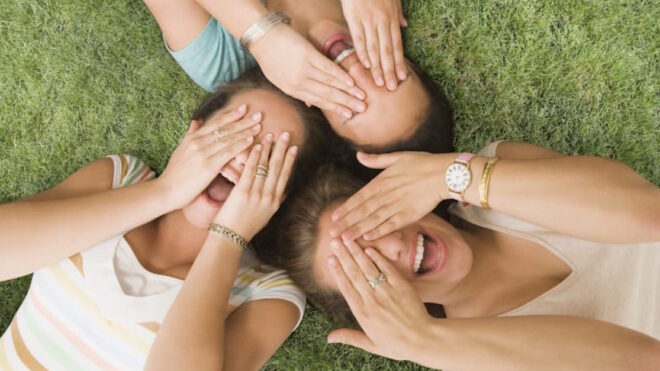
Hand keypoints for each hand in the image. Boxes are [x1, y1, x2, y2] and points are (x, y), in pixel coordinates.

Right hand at [156, 105, 261, 209]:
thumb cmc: (174, 174)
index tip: (244, 108)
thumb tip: (196, 121)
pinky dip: (240, 144)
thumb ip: (190, 135)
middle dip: (243, 120)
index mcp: (193, 138)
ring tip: (259, 124)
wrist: (165, 191)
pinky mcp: (207, 166)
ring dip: (245, 130)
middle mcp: (198, 142)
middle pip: (224, 128)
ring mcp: (202, 153)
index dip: (231, 115)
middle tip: (258, 114)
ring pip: (228, 138)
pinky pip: (227, 152)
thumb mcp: (180, 150)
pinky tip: (251, 140)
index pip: (215, 123)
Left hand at [214, 131, 296, 239]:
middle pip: (278, 169)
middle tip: (287, 134)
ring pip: (266, 167)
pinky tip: (257, 146)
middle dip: (283, 150)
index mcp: (274, 202)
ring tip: (272, 135)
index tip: (294, 147)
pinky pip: (250, 171)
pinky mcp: (242, 193)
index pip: (285, 176)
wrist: (230, 239)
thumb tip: (283, 192)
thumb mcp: (265, 216)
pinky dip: (254, 158)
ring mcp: (256, 194)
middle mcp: (268, 197)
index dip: (290, 160)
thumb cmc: (245, 228)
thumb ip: (273, 202)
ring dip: (269, 149)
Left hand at [249, 24, 366, 118]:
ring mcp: (304, 69)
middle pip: (327, 95)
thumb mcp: (279, 79)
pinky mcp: (308, 55)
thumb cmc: (271, 57)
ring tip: (361, 96)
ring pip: (329, 83)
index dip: (335, 108)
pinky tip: (351, 81)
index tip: (348, 115)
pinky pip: (327, 68)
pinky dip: (340, 75)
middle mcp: (299, 83)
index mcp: (292, 90)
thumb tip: (311, 104)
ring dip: (347, 91)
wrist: (262, 37)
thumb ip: (297, 90)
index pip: (318, 102)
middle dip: (346, 103)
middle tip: (361, 109)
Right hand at [326, 239, 432, 362]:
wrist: (423, 340)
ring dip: (357, 252)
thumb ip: (349, 337)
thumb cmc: (396, 344)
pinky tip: (370, 248)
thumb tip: (329, 337)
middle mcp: (372, 300)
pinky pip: (387, 269)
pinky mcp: (401, 286)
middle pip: (354, 274)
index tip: (330, 259)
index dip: (337, 272)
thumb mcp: (370, 344)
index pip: (346, 288)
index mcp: (363, 314)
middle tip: (334, 242)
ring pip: (368, 268)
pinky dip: (378, 258)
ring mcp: (387, 292)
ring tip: (348, 240)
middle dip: (343, 256)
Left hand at [330, 151, 449, 240]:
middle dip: (347, 222)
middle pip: (363, 211)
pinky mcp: (409, 214)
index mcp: (382, 181)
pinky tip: (368, 237)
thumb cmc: (422, 163)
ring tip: (345, 239)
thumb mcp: (397, 156)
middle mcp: (386, 194)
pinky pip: (391, 224)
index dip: (346, 208)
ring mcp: (397, 205)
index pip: (359, 197)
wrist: (443, 173)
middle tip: (332, 232)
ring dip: (358, 230)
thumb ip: (376, 160)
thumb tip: (358, 155)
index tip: (334, 216)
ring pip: (374, 219)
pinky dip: (379, 231)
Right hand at [340, 0, 407, 89]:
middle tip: (392, 87)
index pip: (397, 45)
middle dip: (390, 70)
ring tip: (380, 82)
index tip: (402, 77)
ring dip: (377, 67)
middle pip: (387, 50)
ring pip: (374, 47)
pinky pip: (359, 38)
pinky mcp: (354, 17)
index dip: (399, 62)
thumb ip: (398, 13)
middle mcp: (381, 21)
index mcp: (391, 18)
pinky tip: (365, 65)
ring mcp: (367, 20)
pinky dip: (362, 52)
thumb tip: (405, 26)